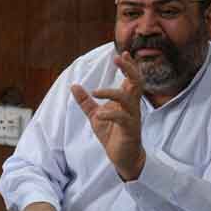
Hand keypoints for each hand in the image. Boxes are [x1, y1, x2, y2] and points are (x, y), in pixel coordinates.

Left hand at [71, 51, 145, 180]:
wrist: (122, 157)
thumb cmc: (112, 134)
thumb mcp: (95, 116)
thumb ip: (86, 101)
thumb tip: (74, 86)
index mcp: (126, 100)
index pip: (131, 79)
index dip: (129, 65)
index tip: (124, 53)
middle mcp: (132, 106)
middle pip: (137, 82)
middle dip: (129, 69)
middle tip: (118, 58)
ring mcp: (132, 117)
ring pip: (129, 98)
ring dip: (112, 92)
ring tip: (95, 92)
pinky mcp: (130, 130)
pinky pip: (123, 118)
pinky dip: (109, 114)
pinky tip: (99, 114)